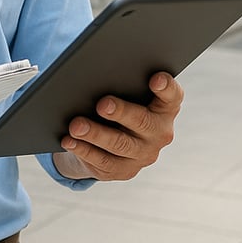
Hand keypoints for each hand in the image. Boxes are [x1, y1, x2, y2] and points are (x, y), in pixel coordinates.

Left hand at [54, 72, 182, 180]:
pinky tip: (70, 141)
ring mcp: (143, 154)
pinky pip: (103, 161)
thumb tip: (96, 72)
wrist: (114, 140)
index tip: (155, 79)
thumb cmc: (122, 104)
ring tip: (76, 125)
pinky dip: (84, 150)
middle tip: (102, 104)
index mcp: (165, 108)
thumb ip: (124, 82)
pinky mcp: (124, 170)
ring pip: (119, 144)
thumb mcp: (129, 92)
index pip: (172, 95)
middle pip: (142, 122)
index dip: (166, 87)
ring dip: (96, 134)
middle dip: (121, 113)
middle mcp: (160, 132)